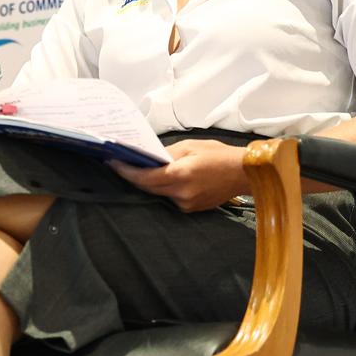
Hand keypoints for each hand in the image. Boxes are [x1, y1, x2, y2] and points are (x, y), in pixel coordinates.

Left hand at [109, 140, 249, 211]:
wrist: (243, 173)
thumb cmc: (218, 155)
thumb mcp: (189, 146)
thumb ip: (166, 153)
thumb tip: (147, 157)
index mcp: (180, 176)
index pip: (144, 178)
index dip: (125, 171)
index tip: (112, 162)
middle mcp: (181, 194)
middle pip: (147, 188)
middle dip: (133, 176)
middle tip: (119, 163)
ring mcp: (186, 204)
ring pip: (158, 194)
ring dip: (148, 182)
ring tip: (139, 168)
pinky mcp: (191, 209)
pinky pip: (170, 198)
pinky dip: (163, 188)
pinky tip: (161, 178)